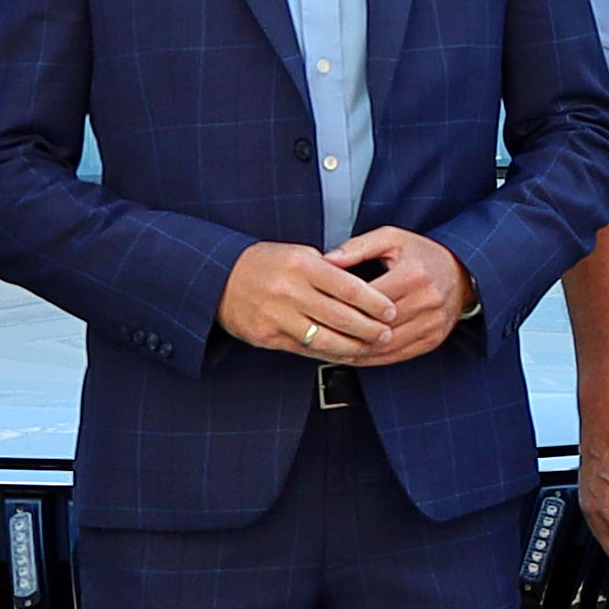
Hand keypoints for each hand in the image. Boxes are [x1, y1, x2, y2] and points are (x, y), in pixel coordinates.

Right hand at [222, 240, 396, 362]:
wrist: (217, 278)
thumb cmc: (264, 263)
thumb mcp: (296, 254)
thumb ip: (328, 269)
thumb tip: (364, 288)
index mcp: (301, 265)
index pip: (348, 286)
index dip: (373, 302)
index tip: (391, 310)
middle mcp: (290, 291)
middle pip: (341, 317)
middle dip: (369, 329)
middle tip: (388, 333)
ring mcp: (277, 317)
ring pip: (325, 339)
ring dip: (353, 347)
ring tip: (370, 347)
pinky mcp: (267, 337)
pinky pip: (305, 350)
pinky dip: (329, 354)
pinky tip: (345, 355)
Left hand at [326, 227, 473, 367]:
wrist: (461, 272)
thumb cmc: (422, 254)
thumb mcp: (391, 238)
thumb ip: (357, 247)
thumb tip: (327, 260)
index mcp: (414, 275)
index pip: (370, 297)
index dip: (343, 304)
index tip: (319, 307)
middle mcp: (427, 301)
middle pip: (378, 324)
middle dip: (346, 330)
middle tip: (317, 333)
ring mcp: (432, 324)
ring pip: (386, 344)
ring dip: (357, 350)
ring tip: (330, 348)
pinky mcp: (433, 339)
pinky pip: (398, 354)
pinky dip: (373, 358)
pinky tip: (354, 355)